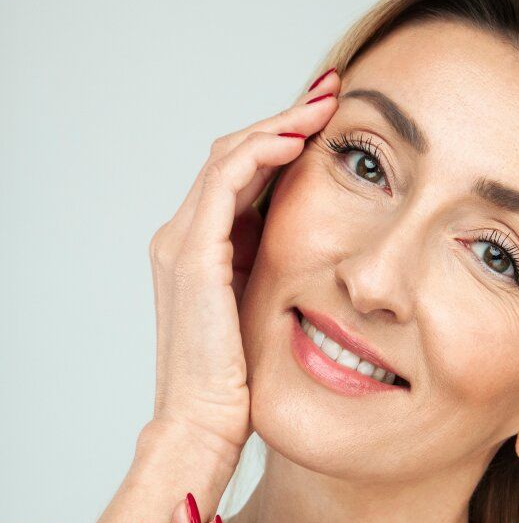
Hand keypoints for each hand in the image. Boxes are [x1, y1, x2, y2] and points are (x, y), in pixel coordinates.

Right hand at [147, 68, 340, 458]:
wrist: (204, 428)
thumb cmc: (239, 388)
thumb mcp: (264, 318)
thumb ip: (278, 279)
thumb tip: (325, 260)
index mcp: (204, 252)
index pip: (243, 176)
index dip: (285, 143)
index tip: (331, 124)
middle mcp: (184, 238)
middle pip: (236, 155)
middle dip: (286, 119)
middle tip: (332, 93)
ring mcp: (182, 243)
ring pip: (230, 156)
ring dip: (280, 124)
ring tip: (325, 104)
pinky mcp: (192, 255)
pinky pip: (225, 182)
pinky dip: (260, 153)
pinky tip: (299, 140)